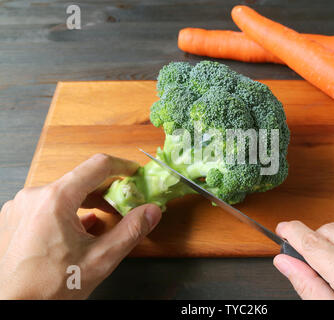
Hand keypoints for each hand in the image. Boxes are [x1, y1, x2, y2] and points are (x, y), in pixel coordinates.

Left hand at [0, 154, 160, 298]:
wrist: (16, 308)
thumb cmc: (50, 287)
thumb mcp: (101, 259)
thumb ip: (131, 230)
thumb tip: (151, 211)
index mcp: (55, 199)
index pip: (97, 166)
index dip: (122, 167)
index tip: (134, 173)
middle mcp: (34, 196)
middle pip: (80, 179)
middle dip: (107, 189)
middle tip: (125, 201)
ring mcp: (20, 207)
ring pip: (64, 192)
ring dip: (88, 200)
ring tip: (106, 215)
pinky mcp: (14, 219)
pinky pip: (48, 205)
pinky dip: (69, 210)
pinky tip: (83, 225)